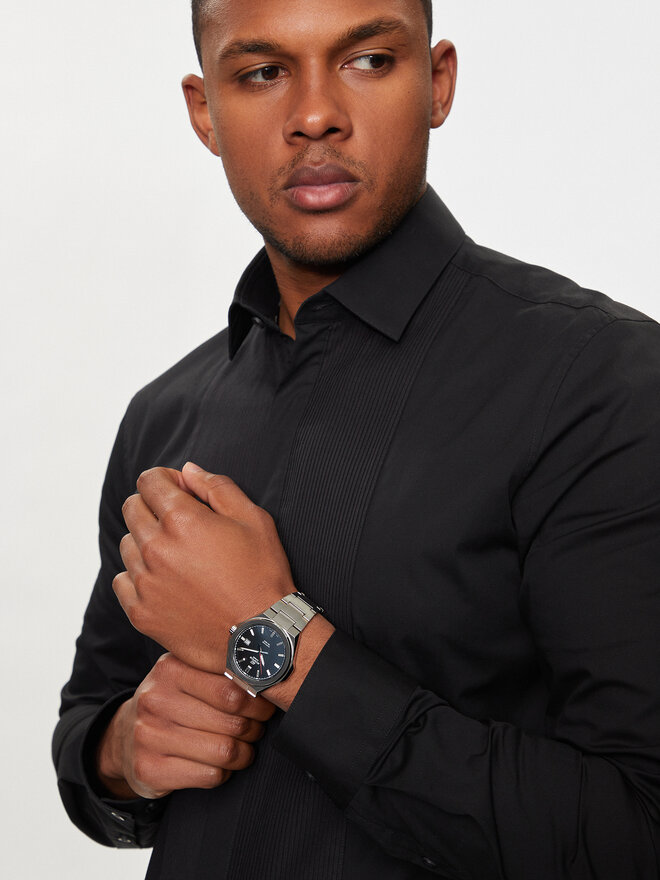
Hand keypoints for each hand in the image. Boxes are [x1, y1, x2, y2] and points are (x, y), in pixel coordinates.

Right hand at [96, 653, 275, 798]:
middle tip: (256, 730)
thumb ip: (219, 671)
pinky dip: (224, 773)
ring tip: (244, 749)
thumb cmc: (170, 702)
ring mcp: (149, 736)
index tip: (265, 707)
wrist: (123, 737)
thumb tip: (270, 680)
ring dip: (244, 754)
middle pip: (231, 721)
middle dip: (254, 729)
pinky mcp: (148, 769)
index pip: (232, 688)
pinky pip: (209, 775)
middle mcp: (156, 699)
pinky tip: (220, 766)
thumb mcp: (186, 675)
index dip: (258, 703)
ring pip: (224, 751)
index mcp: (170, 668)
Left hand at [113, 463, 295, 672]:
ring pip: (127, 544)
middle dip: (152, 506)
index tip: (182, 492)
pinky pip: (122, 581)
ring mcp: (144, 582)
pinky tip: (165, 581)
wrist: (261, 636)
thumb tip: (187, 470)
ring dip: (145, 541)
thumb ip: (216, 487)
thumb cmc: (262, 573)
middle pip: (132, 508)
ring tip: (177, 556)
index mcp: (181, 519)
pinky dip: (138, 576)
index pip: (149, 481)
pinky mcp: (141, 612)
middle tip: (180, 522)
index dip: (166, 480)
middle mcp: (155, 548)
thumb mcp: (253, 519)